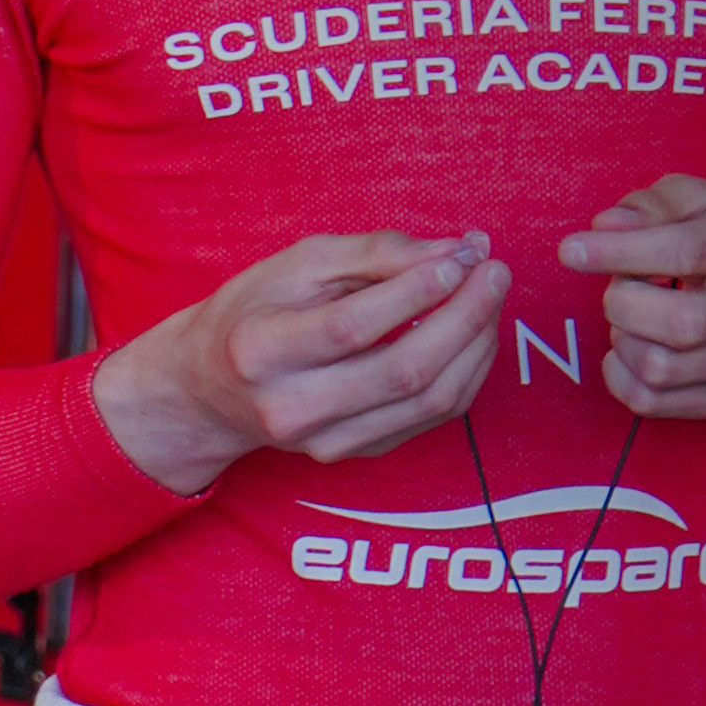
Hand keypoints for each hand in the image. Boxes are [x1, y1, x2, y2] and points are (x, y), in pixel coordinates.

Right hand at [94, 228, 508, 498]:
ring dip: (476, 346)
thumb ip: (376, 253)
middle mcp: (291, 408)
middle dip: (464, 317)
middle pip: (402, 372)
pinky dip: (466, 372)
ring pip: (428, 402)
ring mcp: (324, 442)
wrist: (210, 389)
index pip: (352, 326)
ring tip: (490, 296)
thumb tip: (457, 251)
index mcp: (261, 351)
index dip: (416, 291)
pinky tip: (473, 334)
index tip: (461, 256)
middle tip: (494, 271)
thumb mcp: (298, 263)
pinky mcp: (355, 454)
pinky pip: (432, 418)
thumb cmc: (254, 312)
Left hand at [558, 175, 705, 419]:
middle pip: (679, 323)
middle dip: (624, 303)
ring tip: (633, 317)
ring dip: (622, 340)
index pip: (686, 251)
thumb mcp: (704, 201)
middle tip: (622, 286)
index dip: (620, 252)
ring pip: (658, 368)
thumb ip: (654, 205)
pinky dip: (620, 377)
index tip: (571, 251)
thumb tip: (606, 227)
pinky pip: (650, 402)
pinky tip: (630, 347)